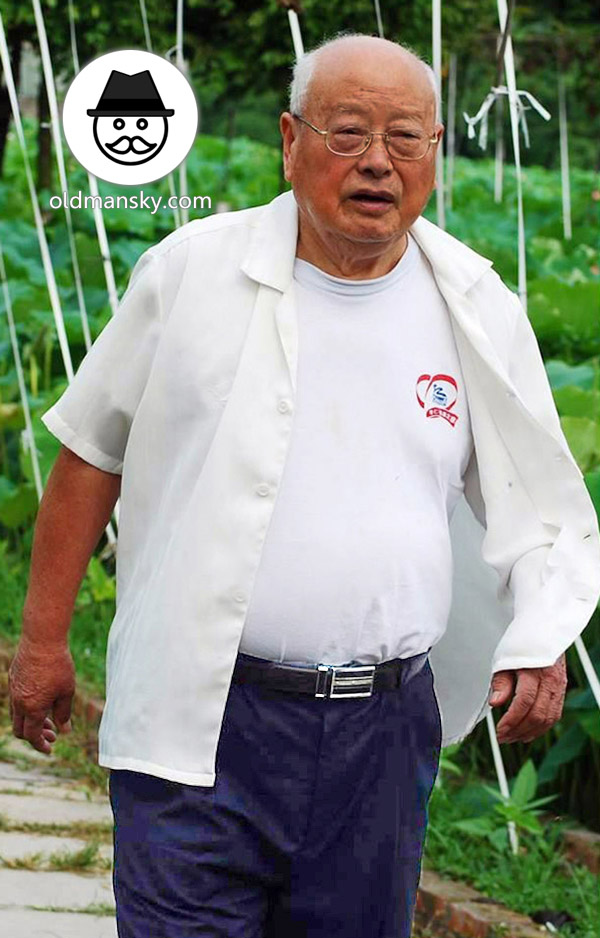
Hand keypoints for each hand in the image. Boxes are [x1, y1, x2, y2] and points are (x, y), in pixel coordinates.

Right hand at [8, 634, 75, 755]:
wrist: (42, 640)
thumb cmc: (58, 666)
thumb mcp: (67, 691)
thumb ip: (64, 713)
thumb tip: (65, 731)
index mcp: (32, 709)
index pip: (32, 736)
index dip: (41, 745)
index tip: (50, 748)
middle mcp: (19, 702)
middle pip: (20, 730)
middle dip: (35, 736)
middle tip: (52, 735)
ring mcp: (13, 690)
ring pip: (17, 715)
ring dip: (31, 721)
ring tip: (50, 719)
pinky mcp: (13, 679)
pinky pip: (16, 700)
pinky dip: (27, 708)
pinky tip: (41, 700)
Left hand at [488, 653, 566, 743]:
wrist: (543, 633)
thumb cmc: (521, 645)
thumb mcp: (505, 659)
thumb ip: (501, 682)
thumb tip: (495, 703)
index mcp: (534, 671)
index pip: (524, 701)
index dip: (511, 719)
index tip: (499, 730)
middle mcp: (551, 681)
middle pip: (537, 714)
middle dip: (519, 730)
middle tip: (503, 738)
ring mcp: (559, 687)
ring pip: (548, 718)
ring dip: (530, 732)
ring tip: (513, 738)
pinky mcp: (561, 691)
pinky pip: (554, 715)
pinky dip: (541, 728)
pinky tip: (528, 733)